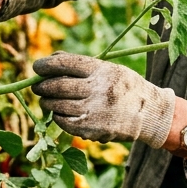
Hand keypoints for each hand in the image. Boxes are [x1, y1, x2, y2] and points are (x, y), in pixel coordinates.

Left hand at [31, 53, 173, 148]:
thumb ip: (82, 65)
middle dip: (42, 86)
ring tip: (45, 100)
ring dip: (47, 102)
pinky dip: (57, 117)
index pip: (67, 63)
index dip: (47, 65)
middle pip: (59, 85)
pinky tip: (57, 113)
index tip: (37, 67)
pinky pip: (65, 122)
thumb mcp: (110, 69)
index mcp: (103, 70)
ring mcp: (95, 110)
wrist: (149, 113)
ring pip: (59, 105)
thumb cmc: (125, 87)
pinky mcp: (93, 128)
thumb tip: (52, 59)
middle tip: (37, 86)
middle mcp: (99, 89)